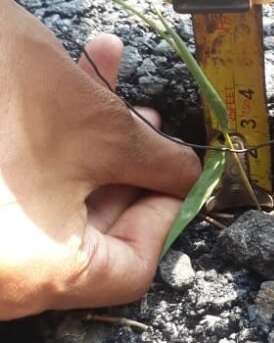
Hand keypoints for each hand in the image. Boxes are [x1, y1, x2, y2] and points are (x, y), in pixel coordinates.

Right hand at [0, 0, 200, 319]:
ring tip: (103, 68)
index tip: (178, 168)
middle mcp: (5, 274)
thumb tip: (186, 175)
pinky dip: (40, 137)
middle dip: (126, 162)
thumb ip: (156, 161)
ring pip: (50, 192)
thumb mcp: (93, 127)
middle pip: (90, 228)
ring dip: (85, 133)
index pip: (130, 269)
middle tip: (142, 116)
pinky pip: (13, 181)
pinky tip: (55, 71)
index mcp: (43, 274)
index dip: (165, 214)